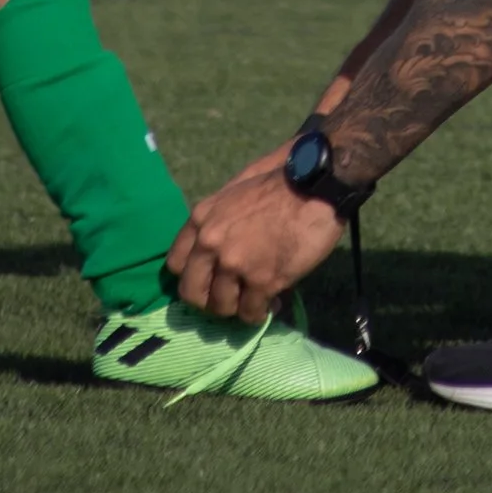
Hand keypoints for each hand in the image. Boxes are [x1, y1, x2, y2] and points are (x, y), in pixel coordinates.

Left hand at [168, 164, 345, 324]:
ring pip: (221, 307)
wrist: (315, 185)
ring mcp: (234, 264)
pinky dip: (260, 312)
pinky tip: (272, 302)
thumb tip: (216, 245)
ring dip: (238, 307)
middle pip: (191, 293)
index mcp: (201, 218)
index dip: (193, 276)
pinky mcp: (262, 280)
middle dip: (210, 300)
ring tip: (255, 299)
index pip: (176, 264)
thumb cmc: (281, 179)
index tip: (208, 279)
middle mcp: (211, 243)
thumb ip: (219, 217)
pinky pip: (250, 313)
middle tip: (230, 297)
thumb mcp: (236, 189)